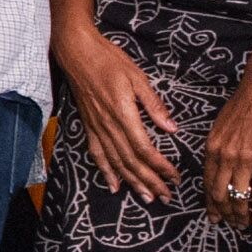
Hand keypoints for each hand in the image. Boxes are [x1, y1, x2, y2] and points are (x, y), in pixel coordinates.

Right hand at [52, 23, 178, 199]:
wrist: (77, 54)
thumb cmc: (109, 61)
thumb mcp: (138, 78)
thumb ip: (153, 105)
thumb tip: (171, 128)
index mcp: (123, 113)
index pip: (144, 148)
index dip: (159, 166)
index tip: (174, 176)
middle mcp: (108, 125)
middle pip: (131, 161)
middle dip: (150, 181)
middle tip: (166, 196)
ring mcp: (97, 128)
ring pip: (116, 162)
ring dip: (132, 182)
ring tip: (147, 197)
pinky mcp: (89, 127)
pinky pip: (97, 154)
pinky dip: (106, 172)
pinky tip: (115, 186)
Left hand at [199, 67, 251, 230]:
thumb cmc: (247, 100)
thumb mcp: (223, 124)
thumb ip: (221, 144)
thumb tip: (222, 159)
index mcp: (212, 147)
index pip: (206, 182)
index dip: (209, 202)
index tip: (213, 214)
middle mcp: (224, 157)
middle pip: (219, 194)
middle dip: (223, 213)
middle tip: (227, 225)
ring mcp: (244, 160)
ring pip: (237, 197)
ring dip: (239, 215)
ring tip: (242, 226)